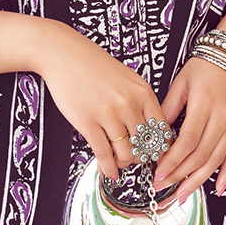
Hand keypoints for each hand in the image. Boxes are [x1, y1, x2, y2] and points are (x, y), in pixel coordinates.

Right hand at [33, 20, 165, 180]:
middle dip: (141, 157)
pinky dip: (107, 167)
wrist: (63, 53)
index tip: (156, 154)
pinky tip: (108, 171)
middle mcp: (128, 103)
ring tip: (120, 163)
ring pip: (126, 153)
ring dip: (124, 164)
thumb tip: (146, 129)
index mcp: (142, 91)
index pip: (162, 129)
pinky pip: (103, 153)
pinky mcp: (87, 122)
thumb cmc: (92, 63)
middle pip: (145, 145)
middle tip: (136, 161)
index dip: (161, 147)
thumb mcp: (126, 77)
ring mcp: (108, 113)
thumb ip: (139, 100)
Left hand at [154, 55, 225, 201]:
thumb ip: (169, 107)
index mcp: (204, 106)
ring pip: (216, 161)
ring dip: (198, 181)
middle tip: (163, 187)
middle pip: (200, 156)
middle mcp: (222, 118)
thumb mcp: (182, 81)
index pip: (187, 142)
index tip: (158, 173)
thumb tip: (156, 131)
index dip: (172, 162)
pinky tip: (217, 188)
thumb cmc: (210, 63)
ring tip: (183, 194)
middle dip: (179, 175)